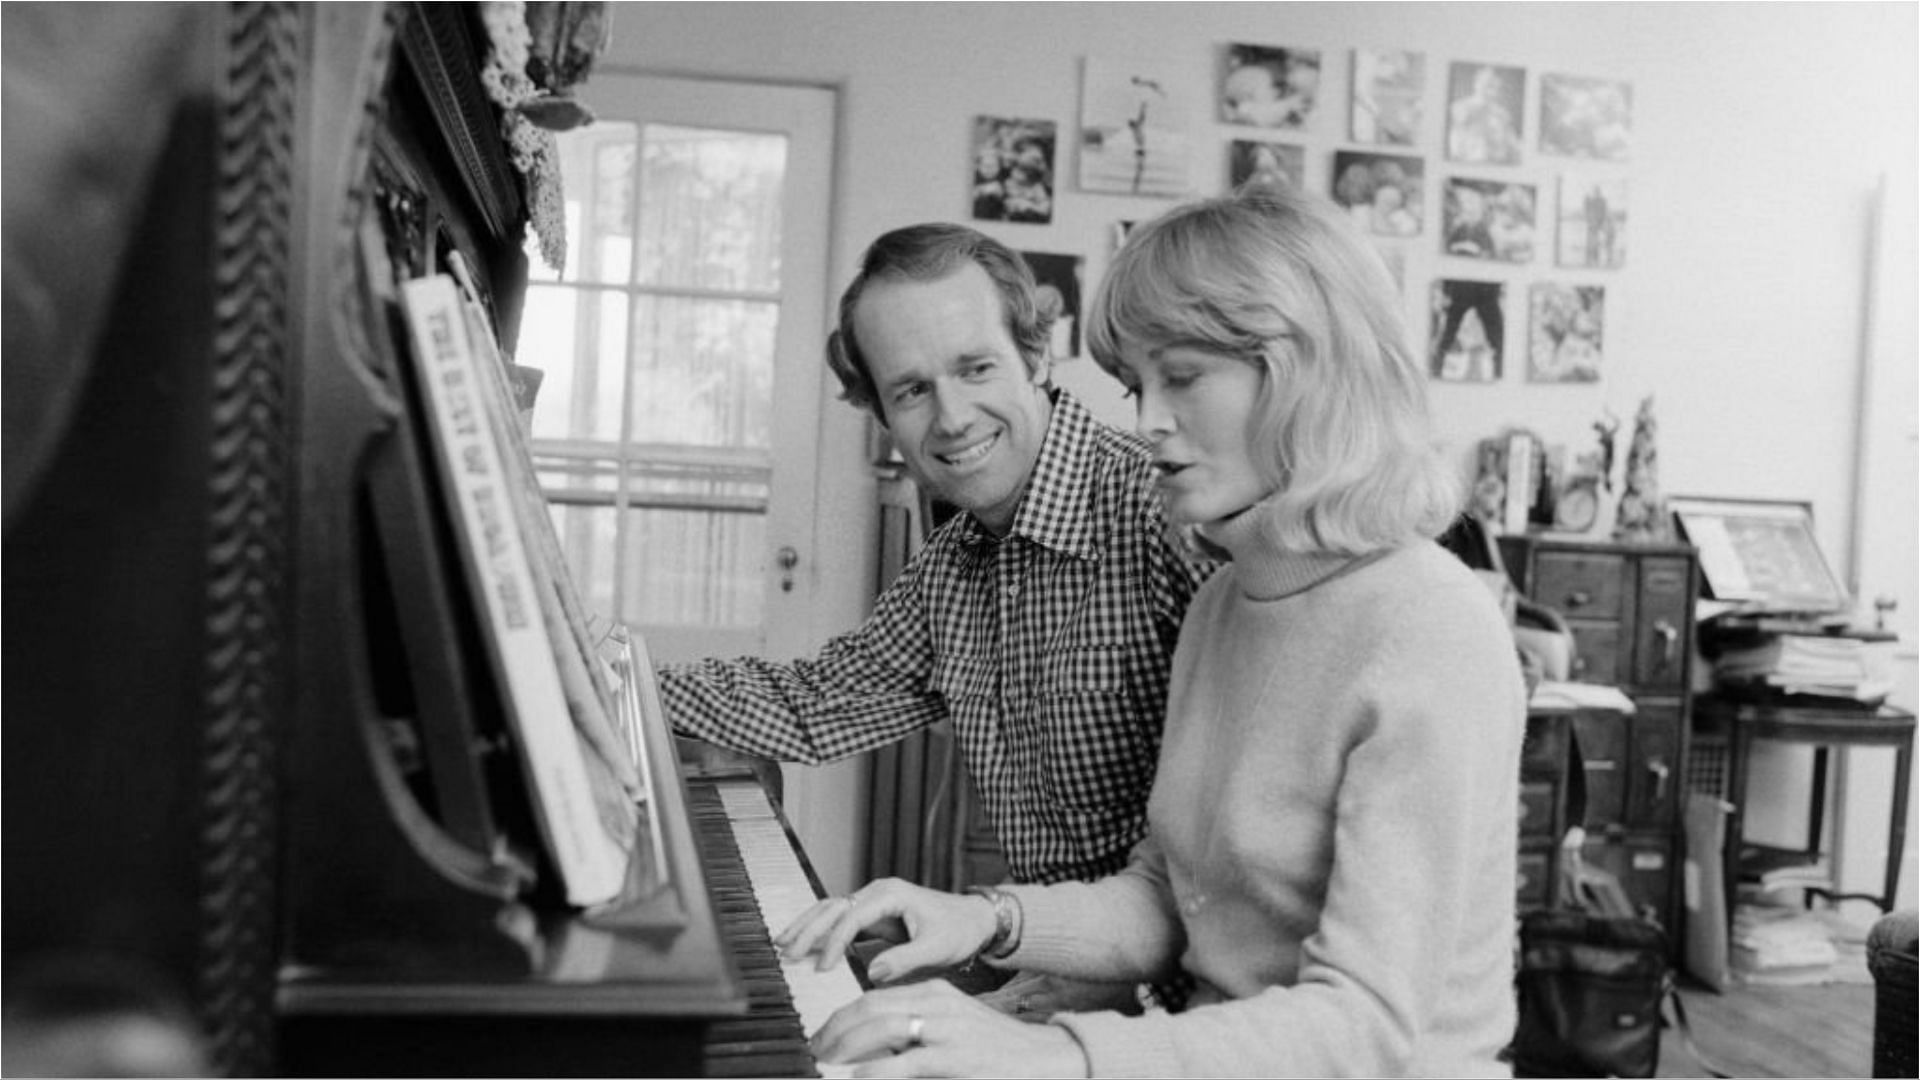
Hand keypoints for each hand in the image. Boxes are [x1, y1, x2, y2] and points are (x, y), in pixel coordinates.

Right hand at [774, 878, 995, 983]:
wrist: (974, 920)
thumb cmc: (958, 931)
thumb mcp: (937, 948)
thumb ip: (905, 960)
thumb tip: (872, 972)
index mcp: (891, 895)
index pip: (851, 917)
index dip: (834, 942)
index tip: (822, 969)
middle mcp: (877, 893)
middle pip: (832, 907)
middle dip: (807, 929)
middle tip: (786, 953)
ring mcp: (873, 902)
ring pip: (830, 910)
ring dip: (806, 927)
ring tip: (782, 945)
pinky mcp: (872, 916)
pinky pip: (839, 921)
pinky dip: (819, 931)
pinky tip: (802, 946)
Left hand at [811, 981, 1089, 1077]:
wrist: (1047, 1060)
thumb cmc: (997, 1052)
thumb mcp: (954, 1031)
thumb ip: (917, 1034)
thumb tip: (875, 1053)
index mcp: (936, 994)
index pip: (875, 997)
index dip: (842, 1016)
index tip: (822, 1037)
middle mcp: (938, 1004)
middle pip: (870, 1006)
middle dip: (835, 1028)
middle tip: (814, 1050)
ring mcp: (947, 1030)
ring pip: (882, 1026)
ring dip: (846, 1045)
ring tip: (826, 1062)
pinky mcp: (955, 1058)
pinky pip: (906, 1061)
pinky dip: (876, 1069)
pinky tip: (859, 1077)